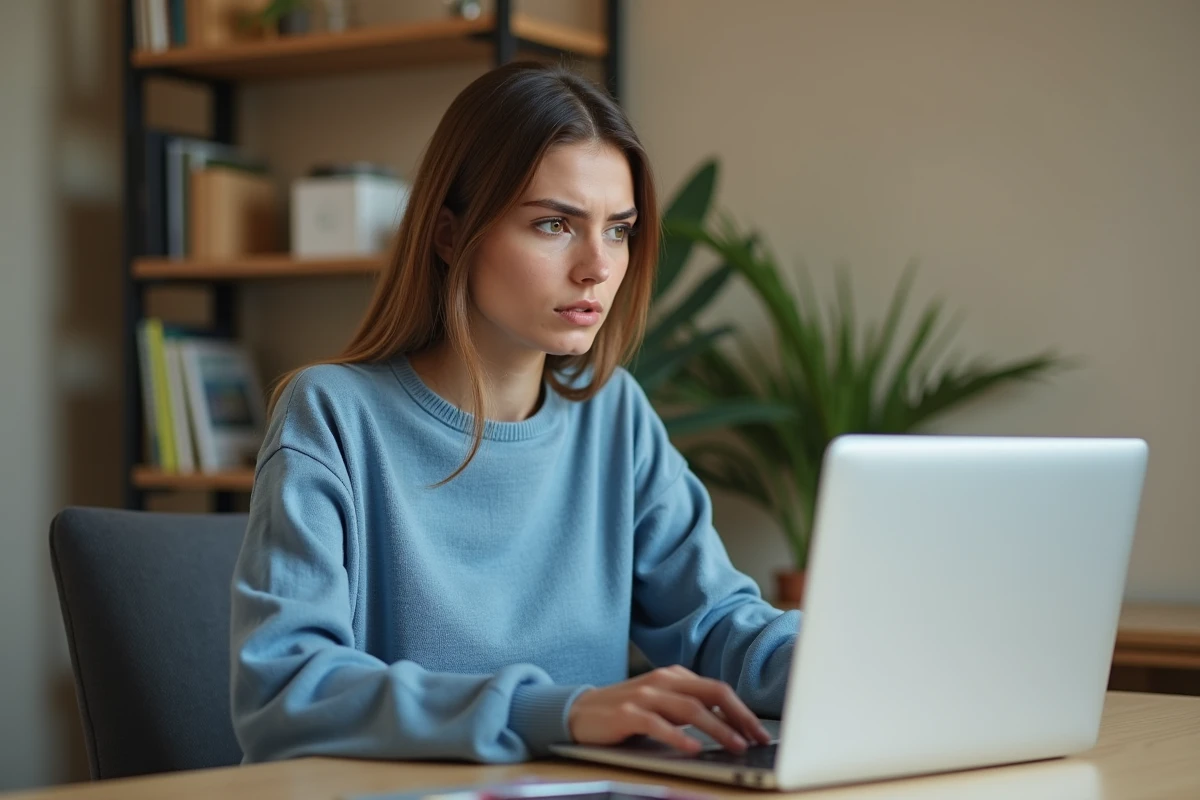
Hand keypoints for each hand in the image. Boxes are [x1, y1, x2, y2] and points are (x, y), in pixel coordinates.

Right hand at [567, 665, 772, 753]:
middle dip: (739, 717)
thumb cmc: (627, 711)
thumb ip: (690, 707)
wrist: (580, 711)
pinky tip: (693, 748)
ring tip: (736, 746)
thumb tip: (730, 726)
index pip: (718, 690)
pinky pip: (657, 724)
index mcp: (676, 676)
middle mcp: (663, 680)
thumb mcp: (663, 704)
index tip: (760, 733)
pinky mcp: (627, 713)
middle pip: (711, 693)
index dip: (743, 711)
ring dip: (717, 728)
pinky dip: (677, 736)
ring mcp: (645, 695)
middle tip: (757, 739)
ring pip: (690, 708)